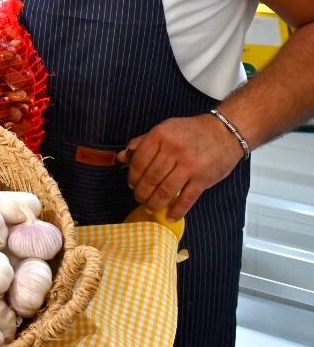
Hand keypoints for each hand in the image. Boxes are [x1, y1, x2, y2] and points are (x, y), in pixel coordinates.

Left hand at [122, 114, 244, 220]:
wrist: (225, 132)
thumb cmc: (191, 131)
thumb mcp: (165, 129)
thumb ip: (143, 142)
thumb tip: (121, 157)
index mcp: (160, 135)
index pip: (139, 162)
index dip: (133, 176)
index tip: (132, 184)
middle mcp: (173, 150)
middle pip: (151, 178)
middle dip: (142, 192)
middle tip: (139, 198)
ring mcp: (189, 166)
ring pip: (165, 190)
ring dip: (154, 203)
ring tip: (150, 207)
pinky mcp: (203, 179)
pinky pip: (187, 199)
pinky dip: (177, 211)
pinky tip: (170, 217)